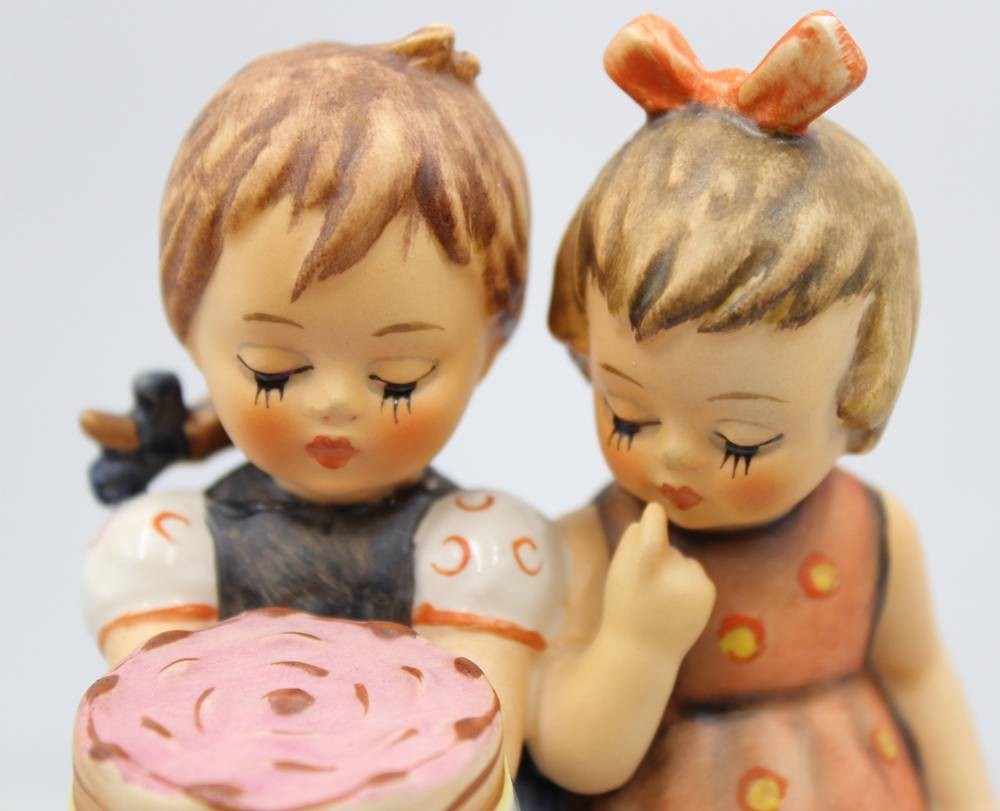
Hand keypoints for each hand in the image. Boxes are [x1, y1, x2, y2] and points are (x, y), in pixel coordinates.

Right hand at [601, 503, 714, 653]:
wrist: (645, 653)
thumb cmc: (625, 606)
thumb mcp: (618, 572)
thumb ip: (633, 540)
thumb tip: (655, 513)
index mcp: (642, 569)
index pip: (650, 532)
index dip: (653, 518)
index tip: (654, 508)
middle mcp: (671, 574)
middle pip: (663, 545)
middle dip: (655, 556)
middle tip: (643, 588)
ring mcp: (693, 582)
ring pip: (680, 558)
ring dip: (672, 570)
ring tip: (661, 600)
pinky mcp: (708, 590)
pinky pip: (694, 571)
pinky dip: (686, 582)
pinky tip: (676, 603)